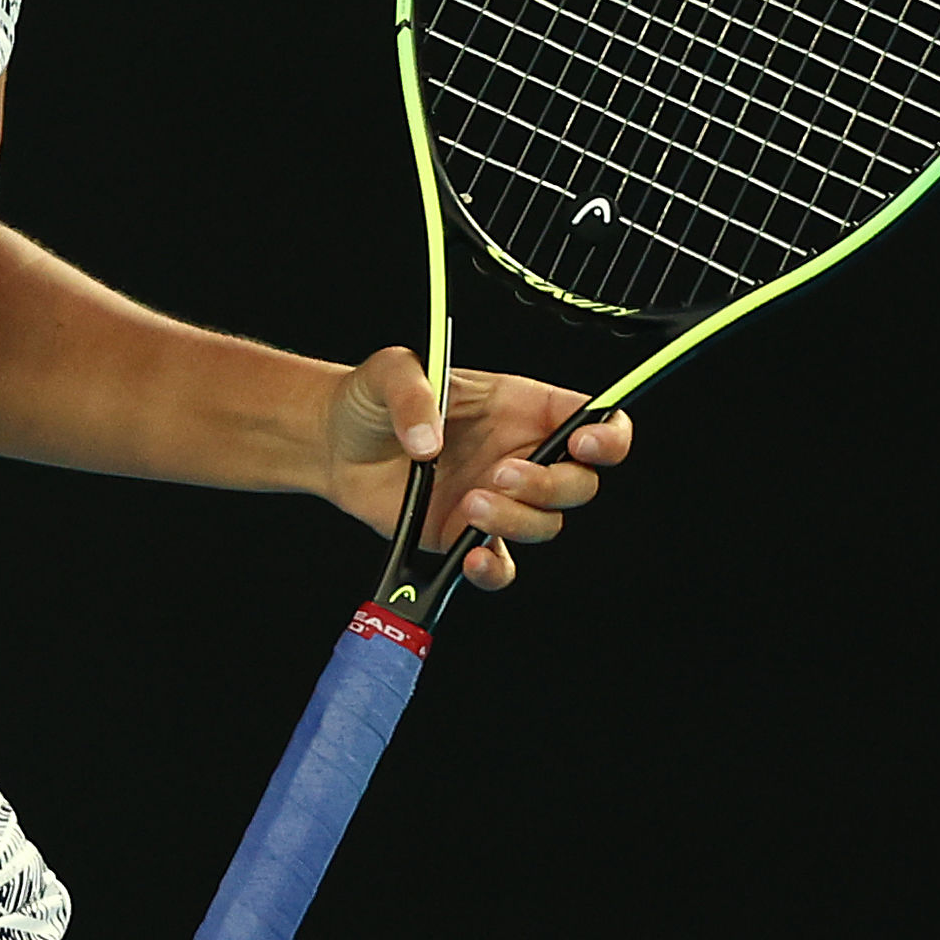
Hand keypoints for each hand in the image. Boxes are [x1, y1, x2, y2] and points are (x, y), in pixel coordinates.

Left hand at [321, 347, 626, 591]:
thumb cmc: (370, 398)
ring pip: (546, 524)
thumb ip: (413, 394)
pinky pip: (501, 563)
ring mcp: (497, 498)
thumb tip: (429, 442)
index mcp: (518, 406)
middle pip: (578, 481)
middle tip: (500, 474)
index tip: (585, 443)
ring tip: (469, 502)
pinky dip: (494, 567)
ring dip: (517, 520)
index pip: (591, 417)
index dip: (607, 433)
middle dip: (552, 485)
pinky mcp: (466, 535)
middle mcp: (517, 453)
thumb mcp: (390, 371)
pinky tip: (471, 555)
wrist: (333, 445)